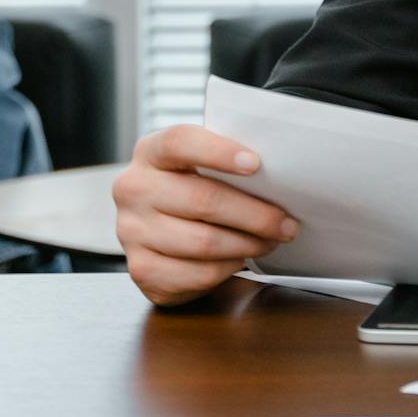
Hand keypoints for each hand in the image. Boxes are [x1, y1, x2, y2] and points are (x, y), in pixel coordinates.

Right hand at [112, 123, 297, 305]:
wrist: (160, 231)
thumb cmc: (193, 189)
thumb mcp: (201, 165)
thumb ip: (226, 162)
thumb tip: (278, 174)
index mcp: (150, 151)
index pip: (181, 142)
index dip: (219, 152)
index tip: (256, 164)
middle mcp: (133, 189)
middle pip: (202, 200)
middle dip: (254, 214)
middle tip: (286, 223)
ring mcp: (131, 231)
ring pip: (204, 242)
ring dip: (247, 244)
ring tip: (270, 241)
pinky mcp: (141, 270)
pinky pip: (197, 274)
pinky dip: (228, 268)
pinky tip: (241, 259)